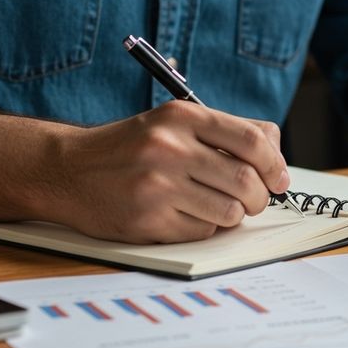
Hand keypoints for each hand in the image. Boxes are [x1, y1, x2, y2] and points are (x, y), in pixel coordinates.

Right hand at [45, 101, 289, 243]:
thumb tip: (276, 153)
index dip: (275, 164)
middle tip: (253, 200)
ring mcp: (157, 186)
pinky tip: (184, 214)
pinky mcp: (147, 220)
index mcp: (183, 117)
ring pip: (229, 211)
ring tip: (214, 205)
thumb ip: (225, 132)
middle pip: (247, 181)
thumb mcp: (173, 123)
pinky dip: (203, 227)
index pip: (253, 140)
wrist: (68, 170)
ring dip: (231, 214)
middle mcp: (170, 148)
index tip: (279, 179)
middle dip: (259, 197)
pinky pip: (202, 231)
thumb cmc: (131, 148)